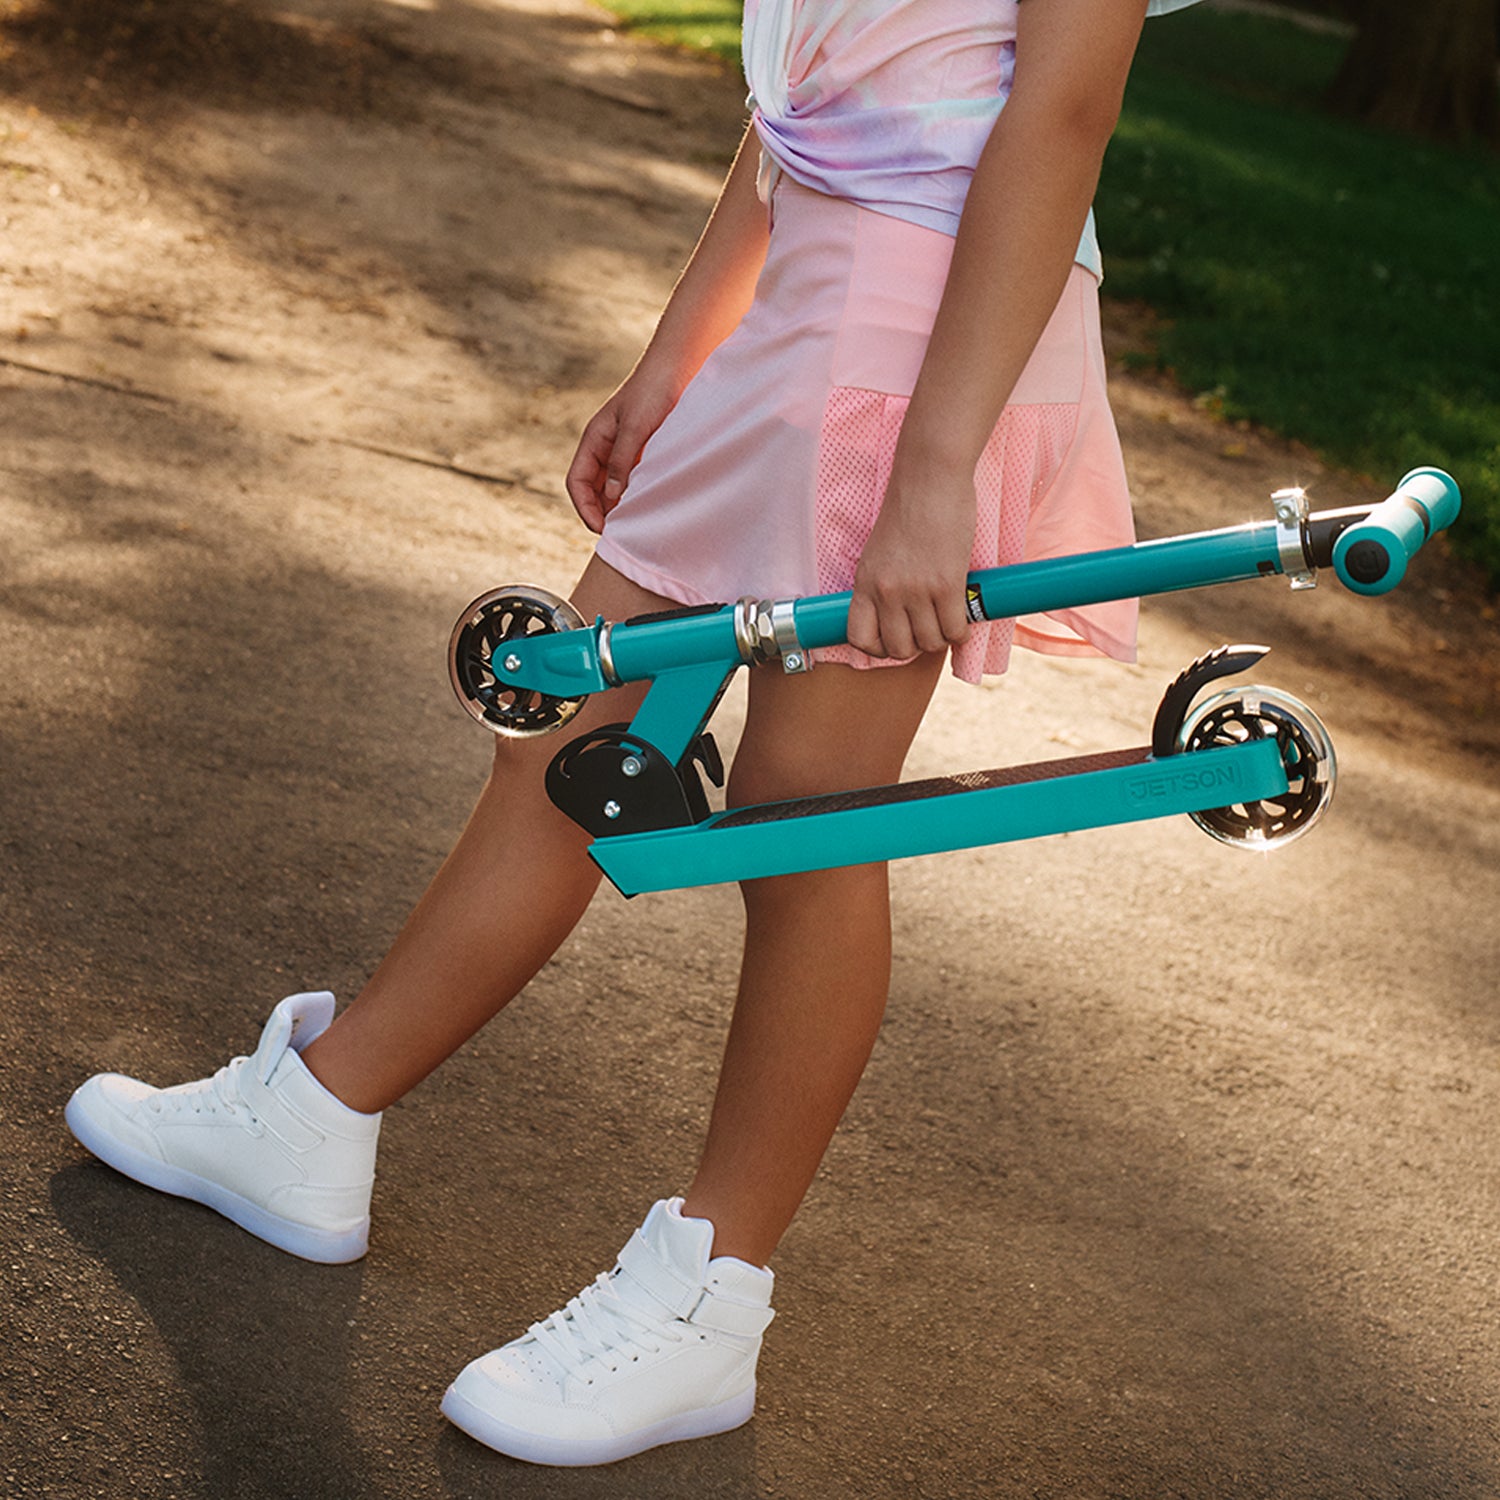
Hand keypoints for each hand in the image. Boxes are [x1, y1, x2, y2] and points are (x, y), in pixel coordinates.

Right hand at [565, 362, 680, 532]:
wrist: (678, 367)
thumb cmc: (654, 391)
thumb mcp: (635, 427)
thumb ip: (622, 461)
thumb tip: (613, 497)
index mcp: (594, 439)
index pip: (577, 481)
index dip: (585, 507)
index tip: (602, 528)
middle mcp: (605, 447)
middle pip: (592, 489)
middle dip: (600, 512)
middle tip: (620, 533)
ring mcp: (624, 450)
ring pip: (612, 487)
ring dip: (618, 506)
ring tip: (634, 524)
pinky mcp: (643, 451)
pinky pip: (632, 480)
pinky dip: (635, 495)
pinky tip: (649, 506)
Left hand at [846, 452, 976, 660]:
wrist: (931, 478)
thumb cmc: (910, 508)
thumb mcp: (880, 552)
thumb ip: (883, 583)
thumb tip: (897, 616)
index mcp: (865, 582)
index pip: (858, 638)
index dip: (878, 649)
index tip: (895, 640)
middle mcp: (886, 591)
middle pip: (898, 649)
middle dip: (916, 647)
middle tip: (928, 630)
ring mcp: (916, 590)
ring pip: (930, 642)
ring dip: (942, 638)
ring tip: (949, 620)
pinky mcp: (947, 584)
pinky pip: (955, 630)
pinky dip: (962, 631)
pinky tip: (964, 618)